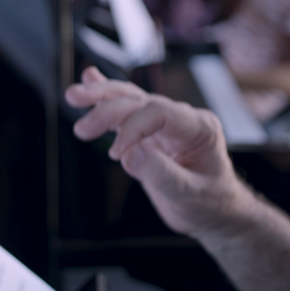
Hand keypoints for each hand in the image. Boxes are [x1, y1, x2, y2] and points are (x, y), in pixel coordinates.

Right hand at [65, 67, 247, 237]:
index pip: (160, 112)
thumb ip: (162, 175)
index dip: (134, 128)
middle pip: (141, 102)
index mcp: (199, 128)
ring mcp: (166, 125)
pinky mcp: (150, 134)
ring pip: (131, 101)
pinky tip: (90, 78)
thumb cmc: (210, 204)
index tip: (117, 155)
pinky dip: (108, 100)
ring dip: (102, 97)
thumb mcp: (190, 196)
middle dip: (109, 109)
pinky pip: (127, 112)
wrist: (215, 212)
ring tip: (73, 95)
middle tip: (82, 128)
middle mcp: (183, 119)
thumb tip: (130, 154)